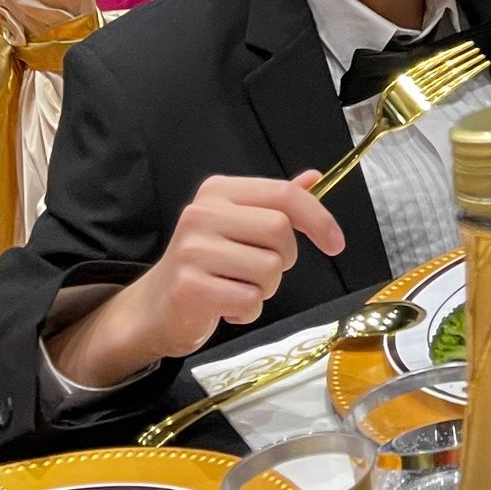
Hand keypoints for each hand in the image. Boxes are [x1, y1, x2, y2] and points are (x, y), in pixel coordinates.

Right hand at [46, 170, 344, 390]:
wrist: (154, 309)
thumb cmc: (205, 265)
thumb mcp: (238, 226)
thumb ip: (275, 203)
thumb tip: (315, 178)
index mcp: (219, 191)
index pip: (283, 194)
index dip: (318, 218)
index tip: (336, 244)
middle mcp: (202, 213)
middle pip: (280, 231)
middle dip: (283, 260)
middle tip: (262, 271)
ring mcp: (193, 249)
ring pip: (268, 269)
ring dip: (264, 289)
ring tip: (237, 288)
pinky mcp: (189, 286)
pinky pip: (249, 300)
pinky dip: (248, 311)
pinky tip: (226, 307)